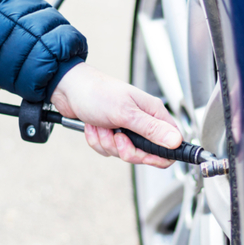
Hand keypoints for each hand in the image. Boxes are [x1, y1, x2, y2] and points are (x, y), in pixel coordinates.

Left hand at [50, 63, 182, 167]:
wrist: (68, 89)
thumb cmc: (96, 92)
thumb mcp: (126, 112)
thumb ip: (151, 129)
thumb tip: (175, 141)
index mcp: (152, 113)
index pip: (170, 142)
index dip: (160, 154)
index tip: (145, 155)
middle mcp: (142, 121)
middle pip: (145, 153)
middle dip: (126, 149)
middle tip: (117, 137)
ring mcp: (126, 129)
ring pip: (124, 153)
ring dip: (108, 143)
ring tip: (102, 126)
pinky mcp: (112, 133)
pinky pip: (109, 150)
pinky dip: (98, 141)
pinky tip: (94, 127)